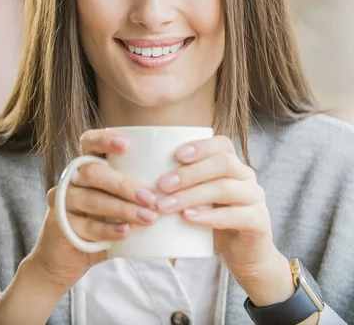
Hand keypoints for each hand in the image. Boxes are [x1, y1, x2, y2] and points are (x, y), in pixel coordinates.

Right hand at [29, 129, 157, 291]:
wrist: (66, 258)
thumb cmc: (100, 223)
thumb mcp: (117, 202)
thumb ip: (135, 190)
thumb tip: (176, 185)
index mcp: (86, 164)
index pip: (89, 141)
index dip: (105, 139)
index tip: (127, 145)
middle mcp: (71, 178)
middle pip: (93, 172)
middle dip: (124, 184)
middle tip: (151, 198)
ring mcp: (62, 201)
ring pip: (92, 199)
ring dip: (123, 209)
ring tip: (148, 218)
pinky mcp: (59, 225)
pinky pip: (86, 226)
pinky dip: (108, 229)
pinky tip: (126, 232)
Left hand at [155, 135, 294, 305]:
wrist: (243, 255)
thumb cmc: (213, 222)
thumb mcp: (197, 199)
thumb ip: (181, 186)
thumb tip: (141, 179)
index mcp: (233, 165)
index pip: (222, 144)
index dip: (200, 146)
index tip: (176, 154)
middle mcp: (246, 177)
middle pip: (223, 163)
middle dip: (190, 172)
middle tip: (162, 184)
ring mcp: (256, 198)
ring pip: (225, 188)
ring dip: (192, 195)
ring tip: (167, 205)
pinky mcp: (259, 222)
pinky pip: (237, 215)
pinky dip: (210, 216)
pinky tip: (189, 218)